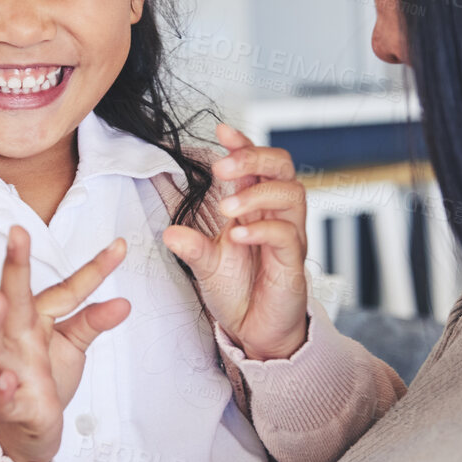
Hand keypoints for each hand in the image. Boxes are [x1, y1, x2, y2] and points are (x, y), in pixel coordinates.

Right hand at [0, 226, 129, 461]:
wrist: (23, 430)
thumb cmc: (42, 380)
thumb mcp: (72, 344)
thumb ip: (93, 321)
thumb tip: (124, 302)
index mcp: (36, 319)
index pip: (67, 289)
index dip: (95, 269)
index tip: (120, 247)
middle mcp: (18, 338)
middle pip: (15, 299)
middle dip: (14, 267)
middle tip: (17, 236)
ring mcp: (9, 369)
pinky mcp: (8, 404)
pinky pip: (1, 396)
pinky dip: (2, 389)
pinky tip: (7, 381)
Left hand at [162, 123, 309, 361]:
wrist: (256, 331)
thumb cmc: (239, 292)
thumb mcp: (207, 265)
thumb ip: (192, 245)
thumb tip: (168, 231)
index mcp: (256, 207)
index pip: (257, 163)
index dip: (243, 144)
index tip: (222, 130)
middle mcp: (276, 215)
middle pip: (282, 167)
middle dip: (254, 157)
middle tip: (224, 165)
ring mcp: (288, 236)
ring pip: (292, 194)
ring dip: (258, 193)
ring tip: (228, 208)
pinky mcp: (293, 262)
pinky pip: (287, 235)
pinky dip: (263, 229)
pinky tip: (240, 235)